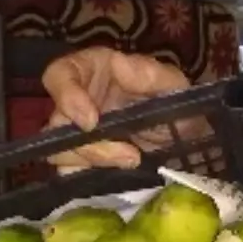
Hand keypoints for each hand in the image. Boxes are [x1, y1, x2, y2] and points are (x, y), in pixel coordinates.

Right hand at [42, 48, 191, 168]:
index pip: (59, 75)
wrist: (185, 134)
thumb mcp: (171, 82)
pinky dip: (88, 177)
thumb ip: (150, 73)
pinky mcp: (83, 159)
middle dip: (90, 144)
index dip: (66, 96)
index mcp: (91, 70)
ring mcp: (76, 132)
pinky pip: (71, 172)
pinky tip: (116, 176)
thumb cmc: (172, 99)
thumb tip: (120, 64)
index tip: (91, 121)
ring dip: (94, 161)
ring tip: (133, 160)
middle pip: (57, 123)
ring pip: (61, 151)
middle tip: (130, 154)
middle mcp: (76, 100)